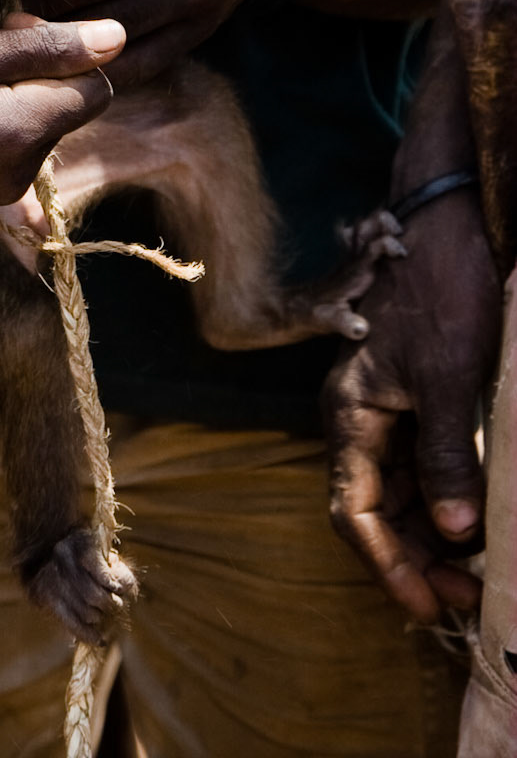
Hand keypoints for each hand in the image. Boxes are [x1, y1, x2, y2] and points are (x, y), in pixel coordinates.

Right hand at [0, 17, 123, 213]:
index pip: (94, 89)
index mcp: (23, 133)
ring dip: (11, 98)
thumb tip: (118, 36)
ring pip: (37, 127)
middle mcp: (20, 173)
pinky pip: (10, 150)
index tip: (11, 31)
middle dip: (33, 76)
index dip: (60, 53)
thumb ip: (44, 47)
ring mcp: (0, 192)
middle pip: (64, 108)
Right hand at [324, 187, 500, 621]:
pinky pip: (421, 469)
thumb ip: (447, 452)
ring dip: (433, 538)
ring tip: (477, 574)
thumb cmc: (440, 289)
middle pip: (375, 510)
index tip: (429, 605)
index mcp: (350, 413)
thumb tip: (455, 527)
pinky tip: (476, 523)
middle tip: (469, 598)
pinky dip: (445, 503)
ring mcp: (386, 412)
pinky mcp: (414, 402)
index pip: (353, 509)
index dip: (388, 563)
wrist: (446, 224)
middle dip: (417, 560)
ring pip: (399, 495)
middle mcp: (359, 419)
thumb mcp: (449, 374)